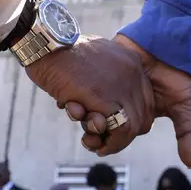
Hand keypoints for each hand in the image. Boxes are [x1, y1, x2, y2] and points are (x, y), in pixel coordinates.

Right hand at [26, 35, 154, 156]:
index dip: (130, 121)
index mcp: (132, 63)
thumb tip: (100, 119)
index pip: (145, 103)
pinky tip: (88, 141)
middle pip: (142, 119)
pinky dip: (107, 143)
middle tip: (101, 142)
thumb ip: (103, 86)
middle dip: (121, 137)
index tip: (110, 128)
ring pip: (132, 128)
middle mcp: (133, 74)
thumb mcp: (92, 66)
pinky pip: (119, 130)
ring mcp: (121, 86)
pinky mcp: (105, 98)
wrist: (44, 46)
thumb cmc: (61, 56)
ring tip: (92, 143)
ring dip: (113, 143)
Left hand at [67, 34, 190, 167]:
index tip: (98, 148)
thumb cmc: (178, 74)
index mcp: (135, 116)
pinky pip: (79, 86)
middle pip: (97, 124)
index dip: (107, 142)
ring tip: (74, 113)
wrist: (167, 39)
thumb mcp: (184, 106)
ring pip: (85, 107)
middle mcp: (119, 104)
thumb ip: (188, 133)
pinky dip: (71, 95)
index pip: (116, 135)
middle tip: (84, 135)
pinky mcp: (96, 72)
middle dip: (89, 130)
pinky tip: (66, 101)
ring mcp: (106, 88)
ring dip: (78, 113)